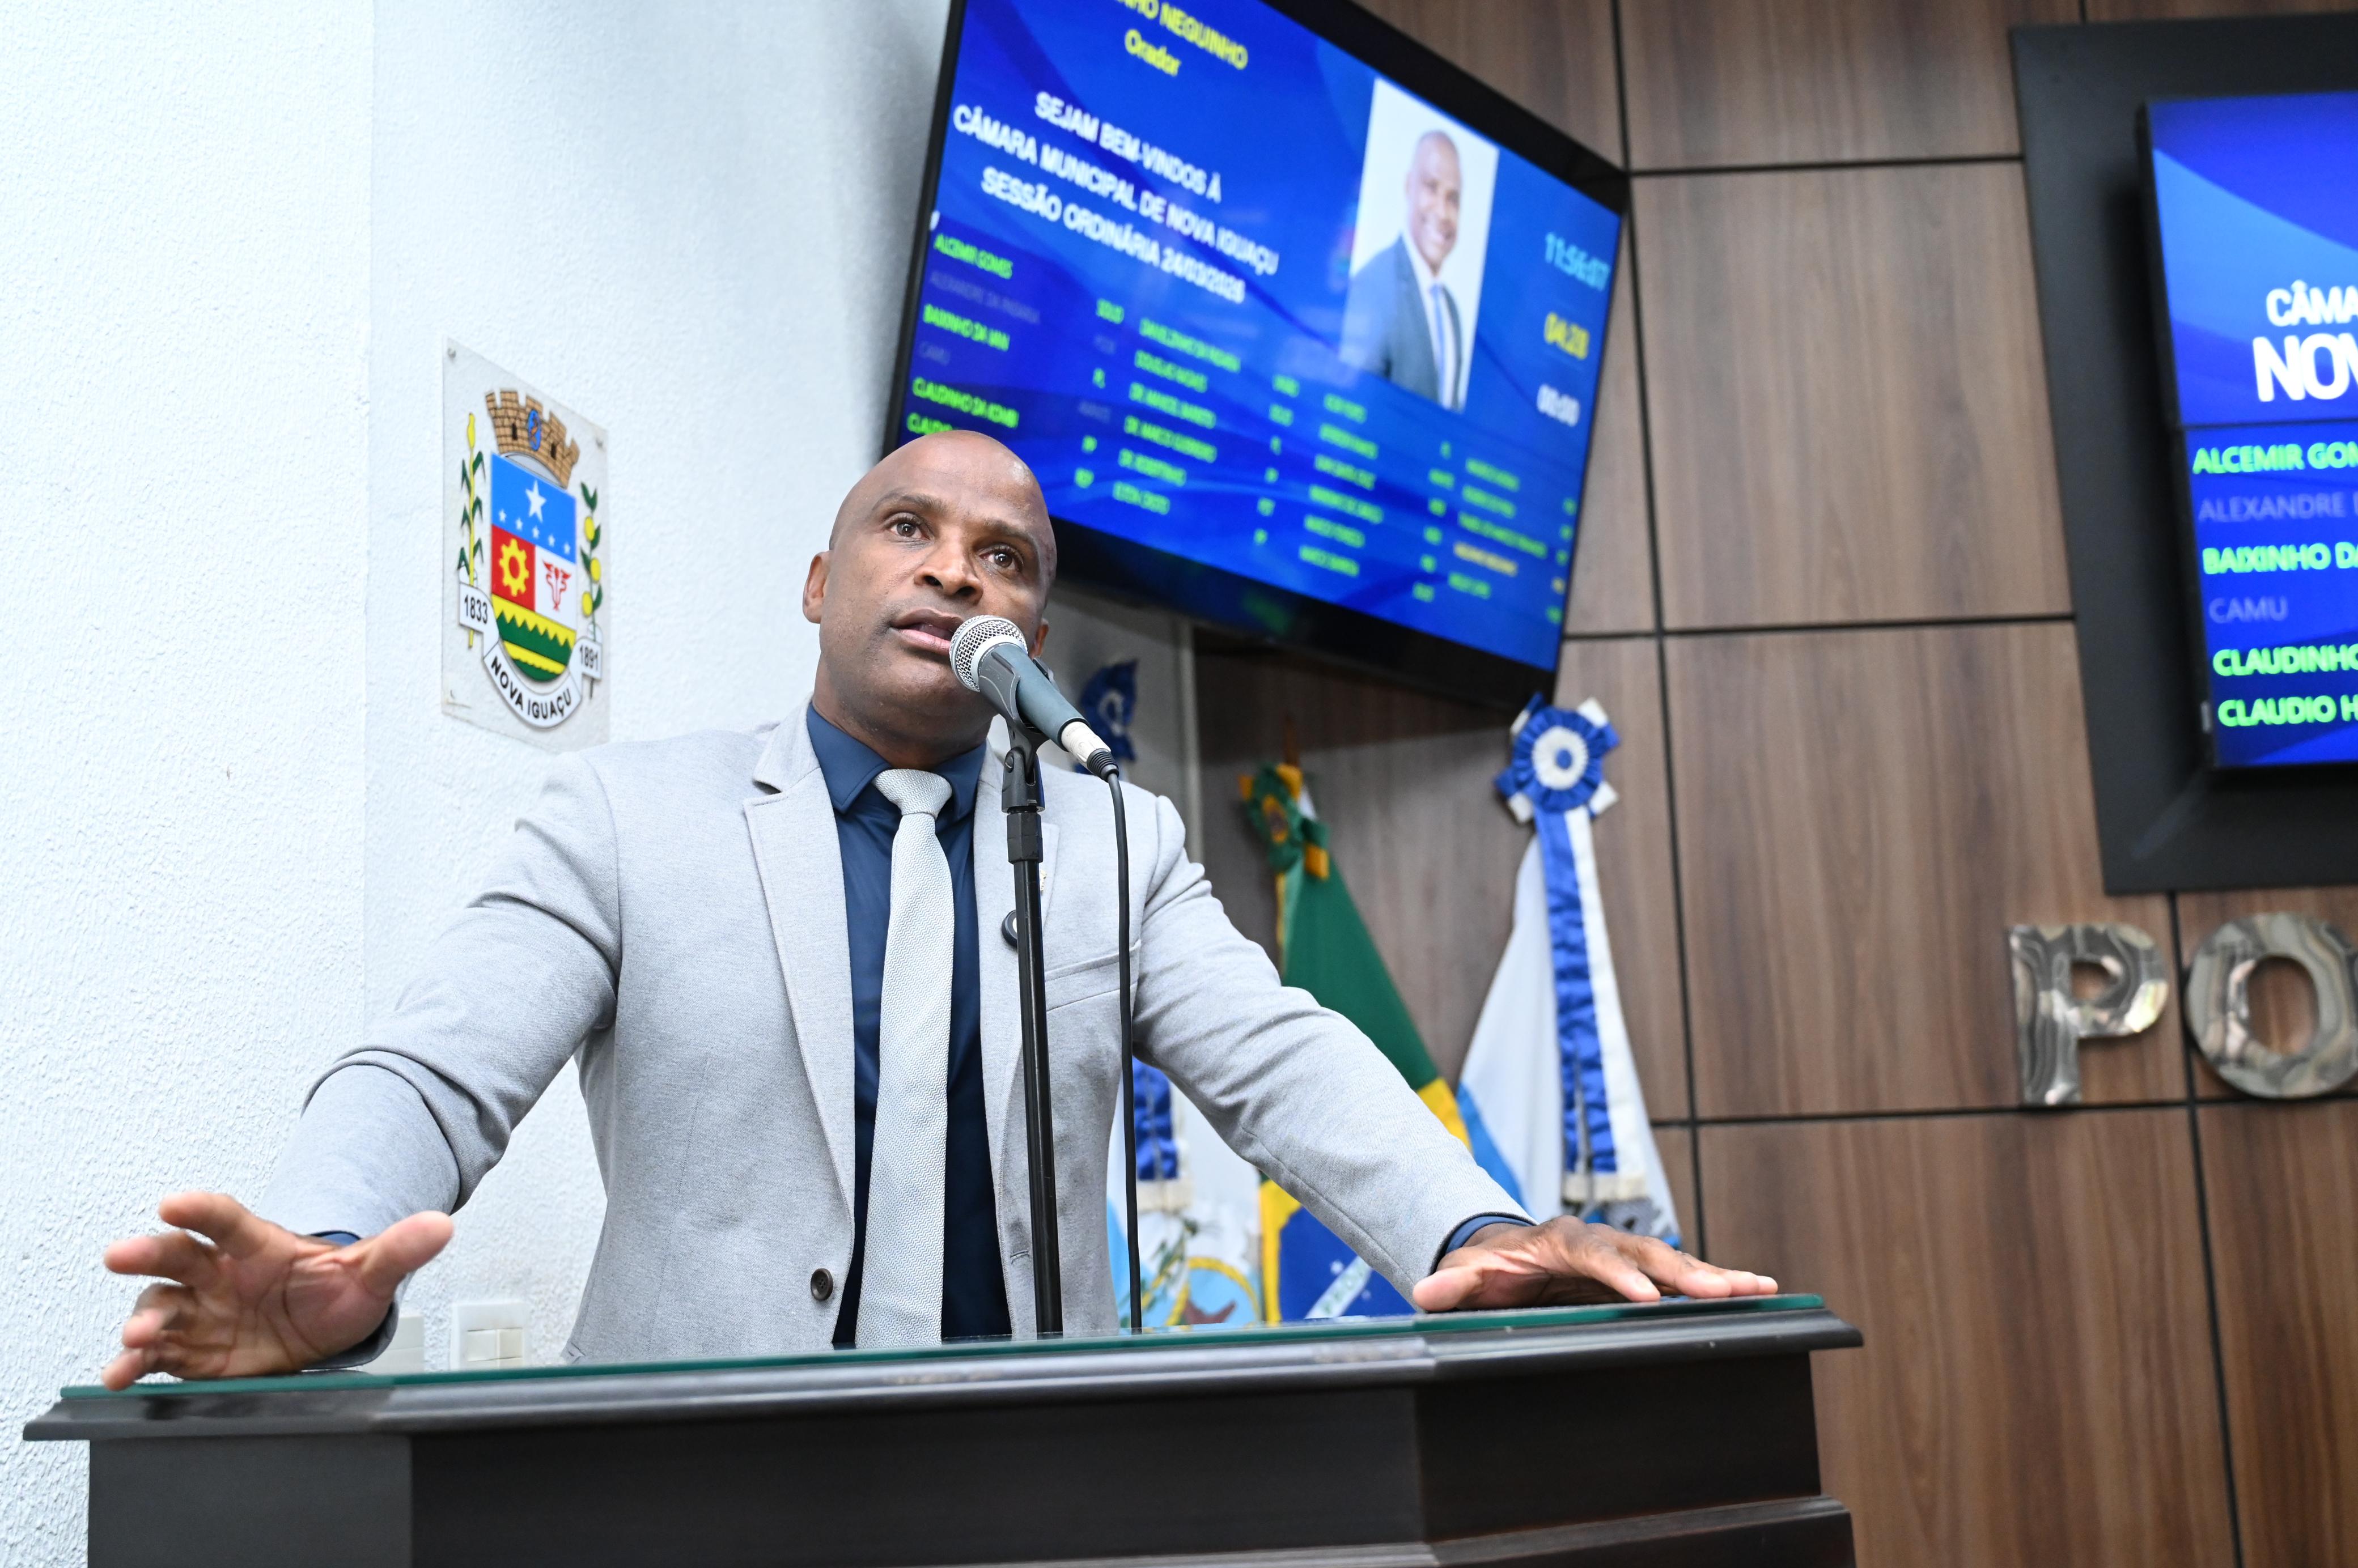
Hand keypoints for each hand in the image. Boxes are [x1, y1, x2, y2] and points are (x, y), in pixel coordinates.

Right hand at [99, 1192, 451, 1389]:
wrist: (323, 1330)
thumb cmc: (334, 1291)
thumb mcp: (371, 1271)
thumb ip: (400, 1248)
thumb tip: (441, 1224)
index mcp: (258, 1247)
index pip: (226, 1220)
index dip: (200, 1209)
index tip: (172, 1203)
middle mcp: (219, 1275)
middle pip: (177, 1256)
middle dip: (147, 1253)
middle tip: (121, 1254)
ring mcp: (201, 1312)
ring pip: (161, 1307)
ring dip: (144, 1319)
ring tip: (137, 1336)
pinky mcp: (192, 1351)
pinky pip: (157, 1355)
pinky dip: (135, 1364)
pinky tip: (122, 1375)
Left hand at [1410, 1217, 1776, 1311]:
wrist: (1509, 1254)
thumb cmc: (1493, 1267)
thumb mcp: (1468, 1276)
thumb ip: (1451, 1284)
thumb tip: (1423, 1292)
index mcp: (1562, 1240)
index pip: (1593, 1255)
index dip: (1617, 1275)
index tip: (1643, 1297)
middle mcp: (1602, 1239)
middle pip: (1647, 1252)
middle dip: (1683, 1272)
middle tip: (1719, 1292)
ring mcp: (1626, 1253)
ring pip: (1676, 1260)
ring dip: (1716, 1274)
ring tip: (1760, 1287)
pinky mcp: (1642, 1270)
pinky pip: (1685, 1273)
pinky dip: (1721, 1280)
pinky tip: (1759, 1291)